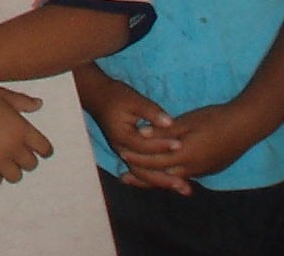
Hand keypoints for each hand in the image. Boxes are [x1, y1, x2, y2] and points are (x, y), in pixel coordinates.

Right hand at [0, 85, 51, 186]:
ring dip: (12, 169)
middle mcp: (13, 146)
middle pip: (31, 164)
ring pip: (16, 177)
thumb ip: (22, 101)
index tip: (39, 149)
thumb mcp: (2, 94)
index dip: (43, 149)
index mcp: (22, 129)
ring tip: (4, 160)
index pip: (45, 149)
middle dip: (26, 158)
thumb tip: (38, 104)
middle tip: (17, 152)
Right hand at [79, 76, 186, 192]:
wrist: (98, 96)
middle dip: (164, 178)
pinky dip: (157, 178)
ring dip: (163, 182)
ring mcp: (124, 153)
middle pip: (142, 170)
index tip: (180, 145)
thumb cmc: (116, 96)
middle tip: (184, 185)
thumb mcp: (134, 99)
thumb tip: (170, 122)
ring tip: (183, 188)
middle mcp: (121, 149)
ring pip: (143, 174)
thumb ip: (151, 111)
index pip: (144, 146)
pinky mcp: (129, 154)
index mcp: (121, 136)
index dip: (162, 145)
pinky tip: (172, 183)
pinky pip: (143, 171)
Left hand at [132, 103, 259, 182]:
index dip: (137, 160)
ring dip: (155, 179)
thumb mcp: (186, 121)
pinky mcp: (209, 170)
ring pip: (173, 179)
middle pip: (161, 176)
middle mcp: (192, 168)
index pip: (154, 162)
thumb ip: (164, 130)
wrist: (245, 126)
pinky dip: (171, 177)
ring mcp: (202, 171)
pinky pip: (185, 177)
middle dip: (142, 176)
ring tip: (139, 179)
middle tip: (124, 177)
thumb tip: (141, 134)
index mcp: (184, 154)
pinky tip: (164, 174)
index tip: (121, 156)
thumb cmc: (214, 119)